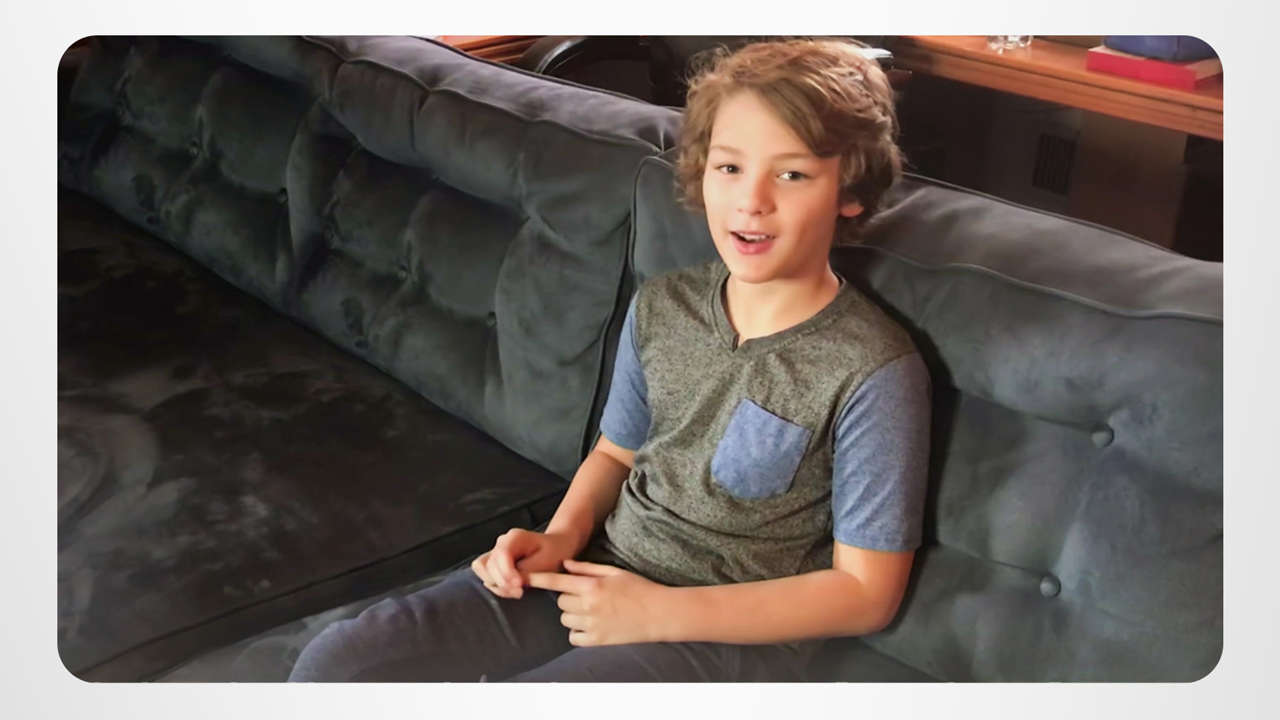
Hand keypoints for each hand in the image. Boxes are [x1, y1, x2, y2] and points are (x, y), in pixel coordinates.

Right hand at [470, 528, 577, 599]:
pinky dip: (495, 584)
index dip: (507, 573)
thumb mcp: (546, 562)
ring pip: (483, 569)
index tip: (519, 587)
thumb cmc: (554, 553)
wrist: (557, 547)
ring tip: (516, 591)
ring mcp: (496, 551)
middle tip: (520, 592)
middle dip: (503, 582)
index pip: (501, 555)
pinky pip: (485, 573)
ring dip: (497, 584)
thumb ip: (527, 571)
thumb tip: (511, 582)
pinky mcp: (495, 561)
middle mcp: (501, 542)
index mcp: (515, 537)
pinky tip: (511, 588)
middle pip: (489, 564)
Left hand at [527, 559, 667, 645]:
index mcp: (592, 585)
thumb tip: (565, 564)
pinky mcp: (598, 640)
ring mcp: (593, 624)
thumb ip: (587, 568)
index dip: (537, 579)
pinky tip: (590, 626)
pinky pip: (574, 637)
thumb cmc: (639, 588)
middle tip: (584, 596)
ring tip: (589, 611)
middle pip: (559, 601)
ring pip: (565, 619)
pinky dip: (577, 632)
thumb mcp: (614, 571)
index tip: (522, 578)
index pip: (556, 581)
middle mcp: (589, 605)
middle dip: (567, 598)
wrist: (660, 613)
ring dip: (571, 615)